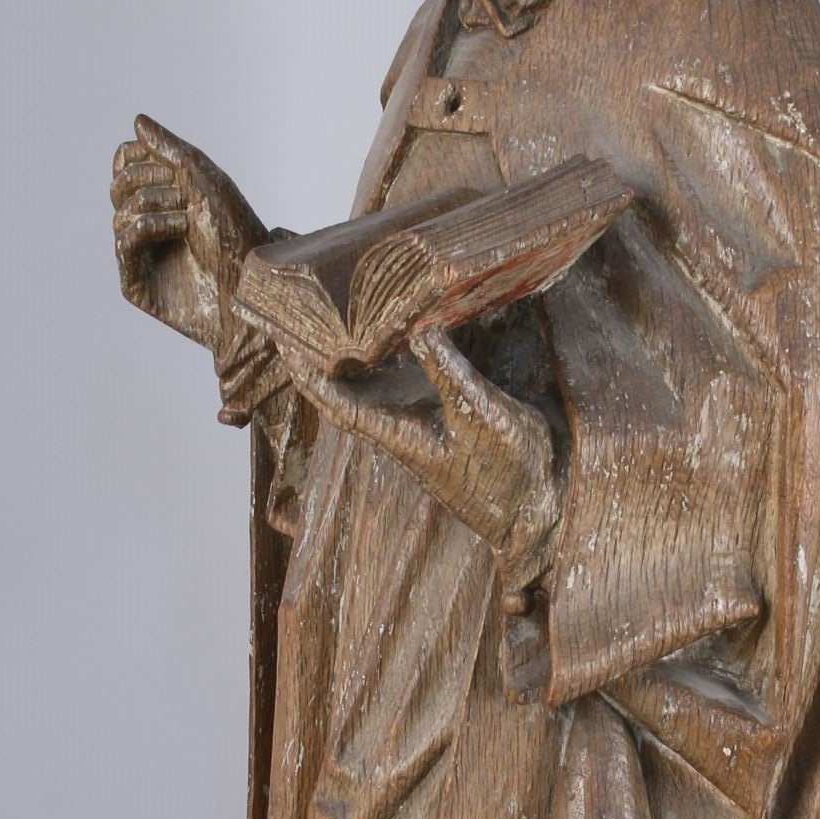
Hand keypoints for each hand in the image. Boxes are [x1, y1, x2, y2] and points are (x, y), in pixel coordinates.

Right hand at [111, 116, 279, 417]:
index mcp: (161, 197)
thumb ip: (170, 148)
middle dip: (155, 181)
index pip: (125, 162)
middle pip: (121, 183)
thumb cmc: (237, 234)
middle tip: (188, 197)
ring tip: (190, 219)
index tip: (176, 166)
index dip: (143, 156)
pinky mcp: (135, 281)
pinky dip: (149, 227)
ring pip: (121, 210)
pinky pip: (123, 240)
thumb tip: (137, 120)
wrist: (251, 286)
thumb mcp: (206, 179)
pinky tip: (179, 231)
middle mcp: (147, 223)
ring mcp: (139, 254)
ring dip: (159, 204)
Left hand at [290, 326, 561, 596]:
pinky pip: (407, 381)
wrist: (534, 508)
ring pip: (376, 383)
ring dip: (359, 351)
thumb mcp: (483, 417)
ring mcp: (420, 422)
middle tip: (306, 312)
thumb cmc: (506, 473)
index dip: (309, 374)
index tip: (285, 341)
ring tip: (343, 310)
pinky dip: (398, 353)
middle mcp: (400, 426)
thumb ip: (451, 373)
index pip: (337, 403)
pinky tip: (403, 327)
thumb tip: (420, 329)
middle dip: (324, 355)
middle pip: (347, 389)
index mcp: (398, 434)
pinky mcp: (442, 416)